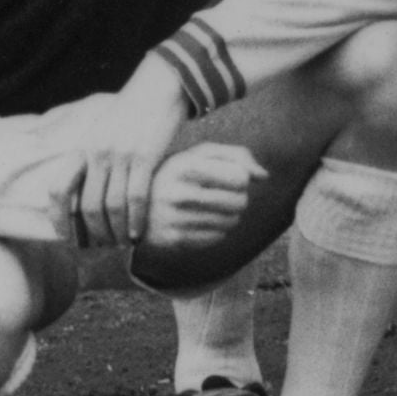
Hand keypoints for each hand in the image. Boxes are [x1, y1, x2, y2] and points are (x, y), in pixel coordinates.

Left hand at [59, 67, 191, 247]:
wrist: (162, 84)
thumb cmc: (136, 110)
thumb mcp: (104, 130)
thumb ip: (94, 155)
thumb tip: (89, 185)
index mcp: (83, 148)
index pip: (58, 190)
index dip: (58, 219)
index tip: (67, 238)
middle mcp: (96, 154)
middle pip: (86, 206)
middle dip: (93, 233)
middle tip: (102, 248)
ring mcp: (120, 156)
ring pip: (111, 207)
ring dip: (116, 231)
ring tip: (122, 245)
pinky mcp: (145, 156)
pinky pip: (136, 198)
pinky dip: (135, 221)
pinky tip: (138, 234)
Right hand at [142, 141, 266, 249]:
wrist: (132, 205)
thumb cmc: (176, 174)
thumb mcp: (199, 154)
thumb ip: (237, 156)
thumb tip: (264, 176)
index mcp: (185, 166)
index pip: (240, 177)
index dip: (241, 178)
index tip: (228, 177)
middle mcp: (178, 194)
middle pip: (240, 202)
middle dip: (239, 198)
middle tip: (224, 195)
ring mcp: (174, 220)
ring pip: (232, 222)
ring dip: (229, 215)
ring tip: (213, 207)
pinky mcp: (172, 241)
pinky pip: (217, 238)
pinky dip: (217, 230)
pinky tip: (201, 221)